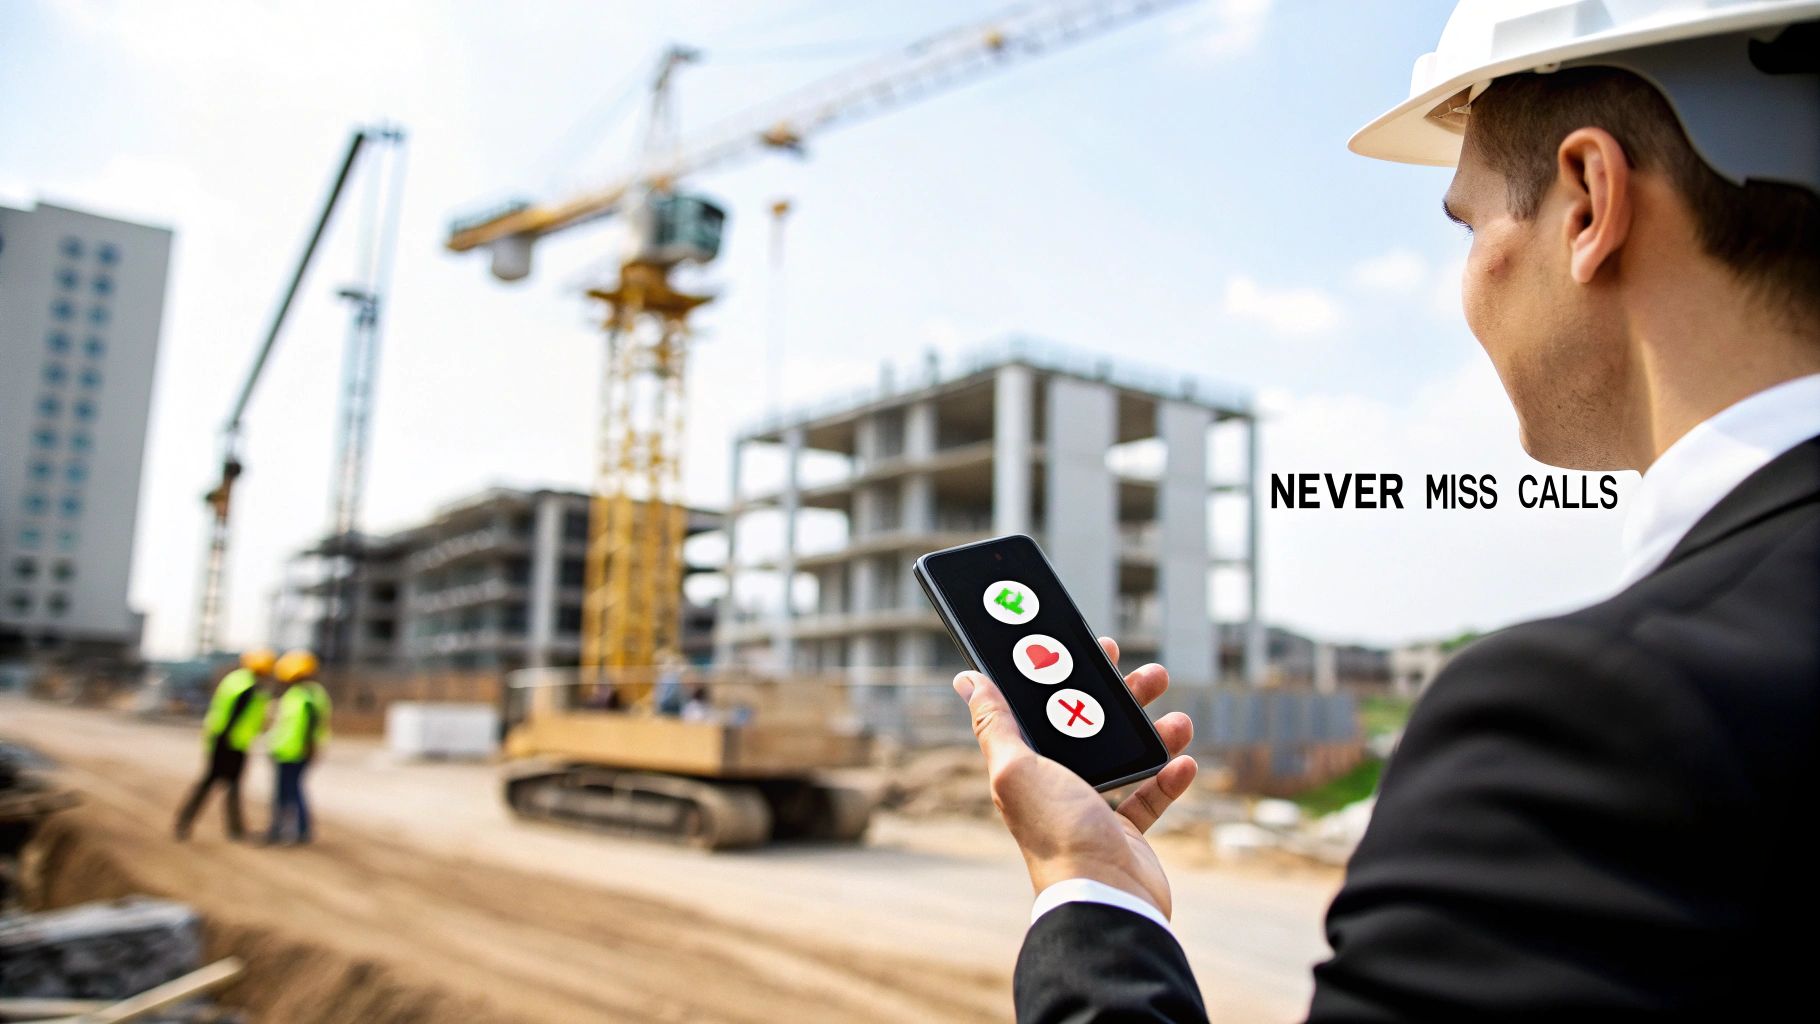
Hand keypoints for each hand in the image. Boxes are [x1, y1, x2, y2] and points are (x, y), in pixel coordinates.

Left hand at [955, 637, 1196, 916]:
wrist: (1102, 897)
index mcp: (1027, 767)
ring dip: (1154, 735)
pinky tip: (1186, 762)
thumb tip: (966, 680)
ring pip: (1127, 758)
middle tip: (1149, 674)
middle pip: (1091, 728)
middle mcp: (1057, 786)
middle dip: (1121, 698)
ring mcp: (1092, 810)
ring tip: (1179, 720)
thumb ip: (994, 724)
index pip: (1045, 709)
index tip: (1093, 648)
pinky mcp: (1125, 835)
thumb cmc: (1057, 832)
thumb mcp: (1017, 768)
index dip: (1066, 676)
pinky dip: (1169, 779)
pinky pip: (1150, 797)